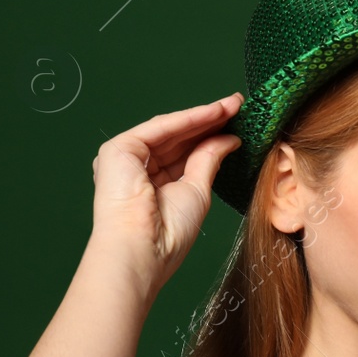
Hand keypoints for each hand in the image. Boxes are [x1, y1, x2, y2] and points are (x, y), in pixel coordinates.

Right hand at [89, 91, 243, 295]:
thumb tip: (229, 139)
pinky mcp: (118, 149)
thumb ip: (209, 160)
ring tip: (233, 106)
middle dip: (210, 121)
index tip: (239, 125)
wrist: (144, 250)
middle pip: (179, 138)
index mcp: (153, 183)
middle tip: (239, 106)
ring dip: (204, 116)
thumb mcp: (198, 190)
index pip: (186, 152)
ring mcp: (125, 157)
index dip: (211, 136)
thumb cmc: (169, 233)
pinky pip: (161, 128)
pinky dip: (189, 119)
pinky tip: (214, 112)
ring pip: (171, 129)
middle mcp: (137, 168)